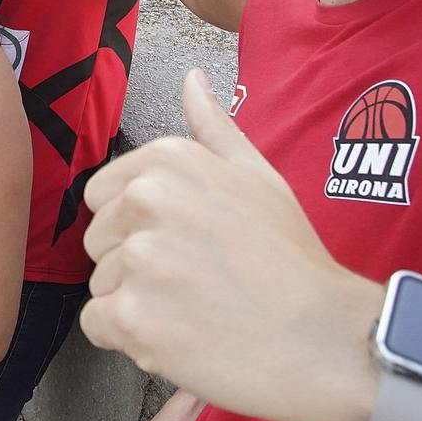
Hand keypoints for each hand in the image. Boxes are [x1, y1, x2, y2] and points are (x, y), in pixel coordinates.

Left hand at [80, 70, 383, 420]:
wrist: (325, 339)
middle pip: (96, 242)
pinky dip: (132, 341)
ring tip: (196, 311)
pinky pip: (98, 327)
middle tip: (194, 282)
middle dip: (133, 267)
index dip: (138, 227)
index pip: (102, 196)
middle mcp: (146, 200)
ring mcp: (139, 260)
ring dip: (136, 305)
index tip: (184, 245)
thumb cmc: (292, 261)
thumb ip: (213, 127)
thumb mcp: (259, 176)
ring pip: (101, 286)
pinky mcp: (132, 317)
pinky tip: (181, 338)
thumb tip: (192, 79)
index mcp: (168, 162)